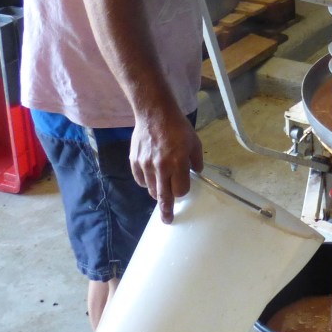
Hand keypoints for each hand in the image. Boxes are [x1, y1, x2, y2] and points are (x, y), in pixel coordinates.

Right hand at [130, 104, 204, 222]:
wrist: (154, 112)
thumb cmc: (177, 126)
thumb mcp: (194, 141)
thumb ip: (197, 160)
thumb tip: (197, 172)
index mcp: (178, 163)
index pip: (180, 190)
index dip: (183, 191)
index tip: (183, 188)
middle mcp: (161, 167)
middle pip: (164, 196)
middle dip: (167, 210)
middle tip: (167, 219)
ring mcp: (146, 165)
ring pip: (152, 189)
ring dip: (157, 192)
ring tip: (160, 191)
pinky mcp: (135, 161)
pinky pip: (140, 180)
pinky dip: (146, 182)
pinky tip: (150, 178)